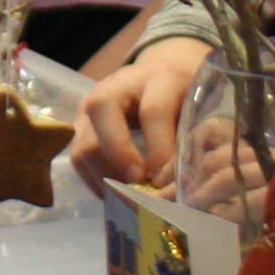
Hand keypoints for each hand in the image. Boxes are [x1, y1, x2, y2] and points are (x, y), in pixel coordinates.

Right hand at [68, 38, 211, 191]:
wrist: (160, 86)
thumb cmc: (184, 105)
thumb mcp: (196, 114)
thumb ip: (191, 142)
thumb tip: (182, 187)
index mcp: (160, 77)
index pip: (153, 111)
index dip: (159, 150)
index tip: (166, 181)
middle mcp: (118, 84)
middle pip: (103, 110)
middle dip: (120, 155)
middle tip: (138, 187)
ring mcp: (92, 103)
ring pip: (85, 139)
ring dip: (105, 175)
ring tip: (128, 197)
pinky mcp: (80, 125)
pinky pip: (78, 157)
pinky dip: (96, 181)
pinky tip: (117, 195)